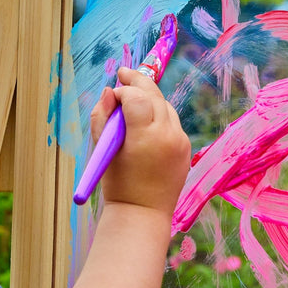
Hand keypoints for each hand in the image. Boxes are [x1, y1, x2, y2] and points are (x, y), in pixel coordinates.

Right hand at [91, 67, 189, 216]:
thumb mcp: (102, 150)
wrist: (141, 214)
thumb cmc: (116, 183)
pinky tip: (143, 122)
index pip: (136, 96)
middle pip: (155, 95)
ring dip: (149, 99)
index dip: (123, 89)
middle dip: (138, 82)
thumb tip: (110, 91)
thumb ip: (102, 117)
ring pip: (165, 106)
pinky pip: (171, 122)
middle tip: (124, 74)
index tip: (113, 93)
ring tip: (132, 100)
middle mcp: (167, 135)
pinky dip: (157, 116)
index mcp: (144, 136)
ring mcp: (180, 141)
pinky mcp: (185, 148)